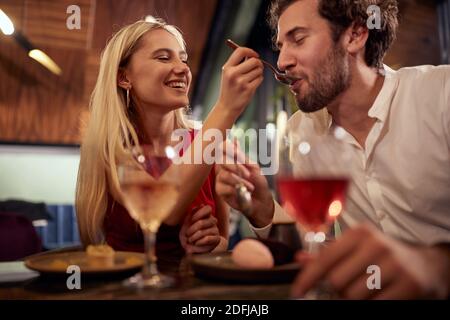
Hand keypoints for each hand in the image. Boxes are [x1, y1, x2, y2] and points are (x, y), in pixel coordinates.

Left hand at [179, 205, 220, 253]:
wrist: (192, 247)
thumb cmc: (188, 233)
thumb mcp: (187, 223)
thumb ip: (192, 213)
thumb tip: (201, 205)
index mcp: (205, 214)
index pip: (207, 208)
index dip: (198, 214)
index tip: (191, 220)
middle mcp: (212, 221)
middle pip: (202, 222)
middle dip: (192, 229)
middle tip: (187, 234)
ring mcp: (215, 229)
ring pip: (204, 231)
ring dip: (194, 237)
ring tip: (190, 240)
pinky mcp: (216, 239)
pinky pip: (208, 239)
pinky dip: (199, 242)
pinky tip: (196, 243)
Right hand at [215, 141, 273, 227]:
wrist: (261, 201)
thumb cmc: (258, 183)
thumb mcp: (254, 167)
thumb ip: (242, 156)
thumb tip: (233, 140)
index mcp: (232, 158)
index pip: (223, 147)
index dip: (227, 147)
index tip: (236, 151)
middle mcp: (223, 166)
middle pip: (221, 159)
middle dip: (235, 166)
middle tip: (248, 174)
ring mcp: (220, 177)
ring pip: (223, 174)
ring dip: (239, 180)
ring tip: (250, 187)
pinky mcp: (219, 190)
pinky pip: (223, 186)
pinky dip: (234, 189)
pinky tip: (242, 192)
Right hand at [217, 47, 263, 115]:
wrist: (227, 106)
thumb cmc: (229, 89)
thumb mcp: (228, 74)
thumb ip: (238, 63)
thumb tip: (252, 55)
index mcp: (227, 68)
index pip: (240, 51)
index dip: (250, 51)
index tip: (254, 55)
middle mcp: (233, 74)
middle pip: (254, 60)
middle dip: (258, 63)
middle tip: (257, 67)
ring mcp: (241, 82)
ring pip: (259, 70)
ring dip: (259, 72)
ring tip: (252, 78)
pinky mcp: (248, 89)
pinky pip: (260, 78)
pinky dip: (259, 79)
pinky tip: (253, 84)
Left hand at [291, 224, 449, 298]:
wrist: (426, 265)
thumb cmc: (383, 256)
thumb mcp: (356, 248)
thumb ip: (328, 254)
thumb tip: (300, 258)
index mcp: (359, 233)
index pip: (324, 258)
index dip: (307, 278)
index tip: (297, 292)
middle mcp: (376, 245)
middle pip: (336, 281)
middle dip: (335, 291)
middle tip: (343, 291)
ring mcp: (395, 264)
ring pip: (353, 296)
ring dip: (352, 299)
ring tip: (363, 291)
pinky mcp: (410, 285)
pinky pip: (375, 305)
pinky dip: (370, 305)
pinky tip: (376, 297)